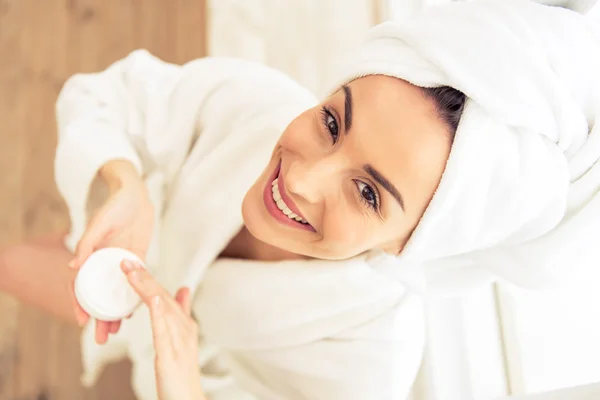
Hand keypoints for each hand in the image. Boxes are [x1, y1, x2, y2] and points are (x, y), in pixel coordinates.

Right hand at [68, 160, 153, 343]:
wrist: (136, 194)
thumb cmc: (114, 205)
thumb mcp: (100, 222)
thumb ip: (87, 243)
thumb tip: (73, 266)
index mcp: (91, 255)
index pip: (82, 285)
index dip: (80, 303)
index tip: (82, 320)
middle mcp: (104, 261)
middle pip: (100, 294)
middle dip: (99, 317)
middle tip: (101, 337)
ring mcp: (121, 261)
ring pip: (116, 292)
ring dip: (116, 311)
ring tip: (116, 330)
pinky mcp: (137, 257)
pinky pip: (135, 281)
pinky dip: (133, 295)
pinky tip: (135, 310)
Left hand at [121, 260, 205, 399]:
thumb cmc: (182, 375)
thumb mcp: (181, 342)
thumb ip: (182, 314)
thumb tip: (184, 289)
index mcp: (184, 325)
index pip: (165, 296)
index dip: (149, 278)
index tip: (134, 262)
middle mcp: (184, 330)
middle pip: (162, 298)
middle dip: (145, 278)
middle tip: (128, 261)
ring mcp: (178, 343)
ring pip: (162, 310)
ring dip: (147, 289)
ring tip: (133, 273)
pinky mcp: (170, 357)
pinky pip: (163, 333)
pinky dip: (158, 315)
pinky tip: (151, 300)